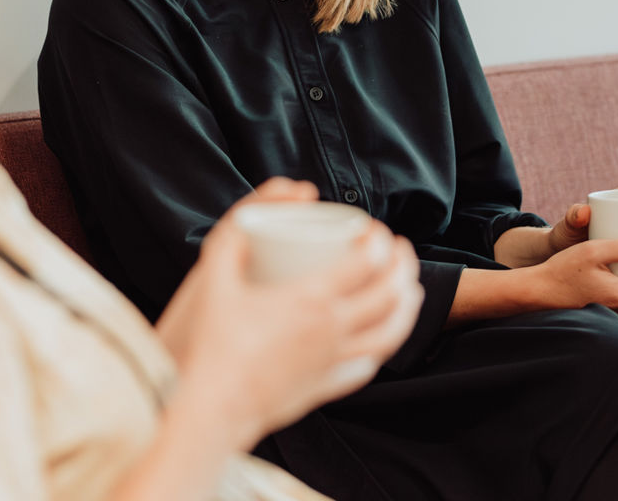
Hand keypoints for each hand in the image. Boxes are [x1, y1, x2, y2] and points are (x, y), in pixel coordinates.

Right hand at [156, 178, 423, 449]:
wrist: (209, 409)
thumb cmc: (210, 344)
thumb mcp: (213, 277)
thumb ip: (233, 236)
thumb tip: (268, 207)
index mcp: (310, 299)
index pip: (367, 261)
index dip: (379, 239)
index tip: (372, 227)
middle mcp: (331, 331)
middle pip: (389, 294)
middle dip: (403, 265)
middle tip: (398, 248)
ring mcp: (331, 362)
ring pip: (390, 333)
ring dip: (407, 307)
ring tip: (408, 289)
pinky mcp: (324, 387)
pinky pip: (366, 366)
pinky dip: (381, 347)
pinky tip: (378, 338)